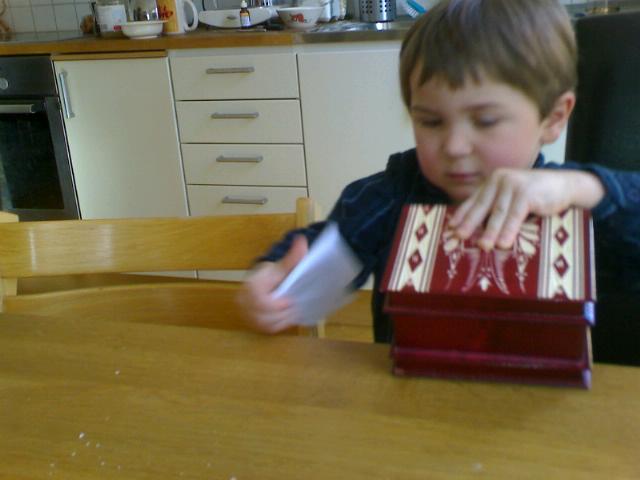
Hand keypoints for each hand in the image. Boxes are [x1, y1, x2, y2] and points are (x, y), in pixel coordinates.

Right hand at [237, 235, 307, 333]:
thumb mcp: (282, 265)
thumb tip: (302, 241)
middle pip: (265, 316)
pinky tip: (284, 316)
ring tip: (290, 310)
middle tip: (293, 306)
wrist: (260, 282)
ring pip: (266, 324)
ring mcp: (246, 313)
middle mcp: (243, 301)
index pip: (260, 301)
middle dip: (282, 313)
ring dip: (282, 320)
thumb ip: (293, 257)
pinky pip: (267, 329)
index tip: (289, 301)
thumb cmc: (271, 274)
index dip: (276, 305)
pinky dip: (278, 324)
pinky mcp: (251, 323)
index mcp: (251, 285)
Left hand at [448, 168, 604, 250]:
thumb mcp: (511, 198)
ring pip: (498, 212)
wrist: (564, 185)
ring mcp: (514, 184)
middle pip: (482, 206)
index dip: (462, 215)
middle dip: (470, 224)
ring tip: (483, 246)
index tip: (451, 228)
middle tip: (459, 238)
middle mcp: (500, 179)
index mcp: (493, 181)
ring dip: (490, 231)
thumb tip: (475, 229)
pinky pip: (515, 215)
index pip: (474, 200)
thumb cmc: (535, 196)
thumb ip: (495, 207)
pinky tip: (503, 243)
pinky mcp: (527, 192)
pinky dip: (509, 230)